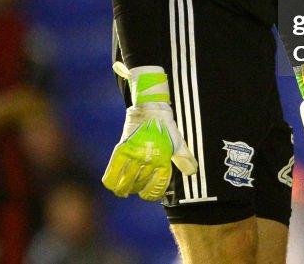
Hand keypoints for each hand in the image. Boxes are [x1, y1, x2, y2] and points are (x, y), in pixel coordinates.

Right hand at [101, 65, 196, 200]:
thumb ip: (184, 159)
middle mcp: (149, 160)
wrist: (151, 108)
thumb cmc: (166, 127)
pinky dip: (111, 181)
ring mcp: (135, 154)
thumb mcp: (179, 143)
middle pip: (139, 186)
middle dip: (136, 190)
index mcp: (164, 160)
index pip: (156, 188)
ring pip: (125, 182)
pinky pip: (112, 171)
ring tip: (123, 189)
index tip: (146, 194)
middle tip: (134, 188)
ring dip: (124, 189)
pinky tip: (113, 183)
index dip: (151, 195)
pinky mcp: (122, 148)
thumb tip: (192, 172)